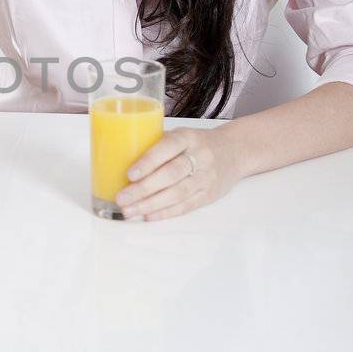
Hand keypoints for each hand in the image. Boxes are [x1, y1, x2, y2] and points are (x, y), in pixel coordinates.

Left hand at [115, 127, 240, 221]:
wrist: (234, 152)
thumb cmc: (196, 143)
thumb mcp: (180, 135)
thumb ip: (156, 145)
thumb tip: (117, 159)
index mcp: (188, 137)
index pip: (168, 147)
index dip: (149, 162)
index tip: (129, 174)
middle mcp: (200, 156)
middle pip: (171, 175)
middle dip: (143, 189)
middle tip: (122, 198)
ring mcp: (206, 177)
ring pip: (177, 193)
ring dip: (150, 204)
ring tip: (129, 210)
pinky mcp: (209, 195)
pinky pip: (186, 206)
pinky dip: (166, 212)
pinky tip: (148, 216)